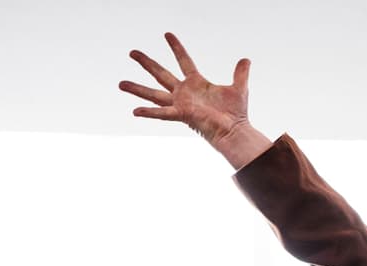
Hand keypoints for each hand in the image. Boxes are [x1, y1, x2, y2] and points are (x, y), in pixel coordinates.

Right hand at [120, 32, 270, 168]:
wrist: (234, 130)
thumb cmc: (236, 113)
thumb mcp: (239, 88)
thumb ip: (240, 73)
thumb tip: (246, 59)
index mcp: (196, 83)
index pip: (184, 61)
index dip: (176, 47)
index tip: (167, 33)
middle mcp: (184, 93)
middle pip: (161, 74)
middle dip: (147, 63)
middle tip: (132, 52)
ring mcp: (181, 104)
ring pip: (154, 94)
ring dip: (137, 89)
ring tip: (120, 83)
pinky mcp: (182, 114)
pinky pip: (162, 113)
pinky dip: (149, 112)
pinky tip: (134, 111)